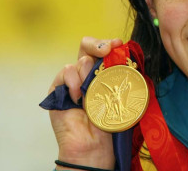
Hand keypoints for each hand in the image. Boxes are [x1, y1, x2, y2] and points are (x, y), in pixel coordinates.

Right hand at [48, 37, 122, 168]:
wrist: (93, 144)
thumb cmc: (109, 122)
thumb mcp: (120, 95)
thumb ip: (121, 76)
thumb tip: (128, 56)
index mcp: (103, 72)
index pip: (105, 50)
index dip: (111, 43)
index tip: (120, 44)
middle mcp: (87, 73)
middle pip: (88, 46)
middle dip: (99, 44)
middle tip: (107, 51)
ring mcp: (72, 79)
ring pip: (81, 60)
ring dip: (89, 72)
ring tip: (92, 92)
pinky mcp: (58, 88)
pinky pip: (66, 71)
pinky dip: (74, 81)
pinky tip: (79, 96)